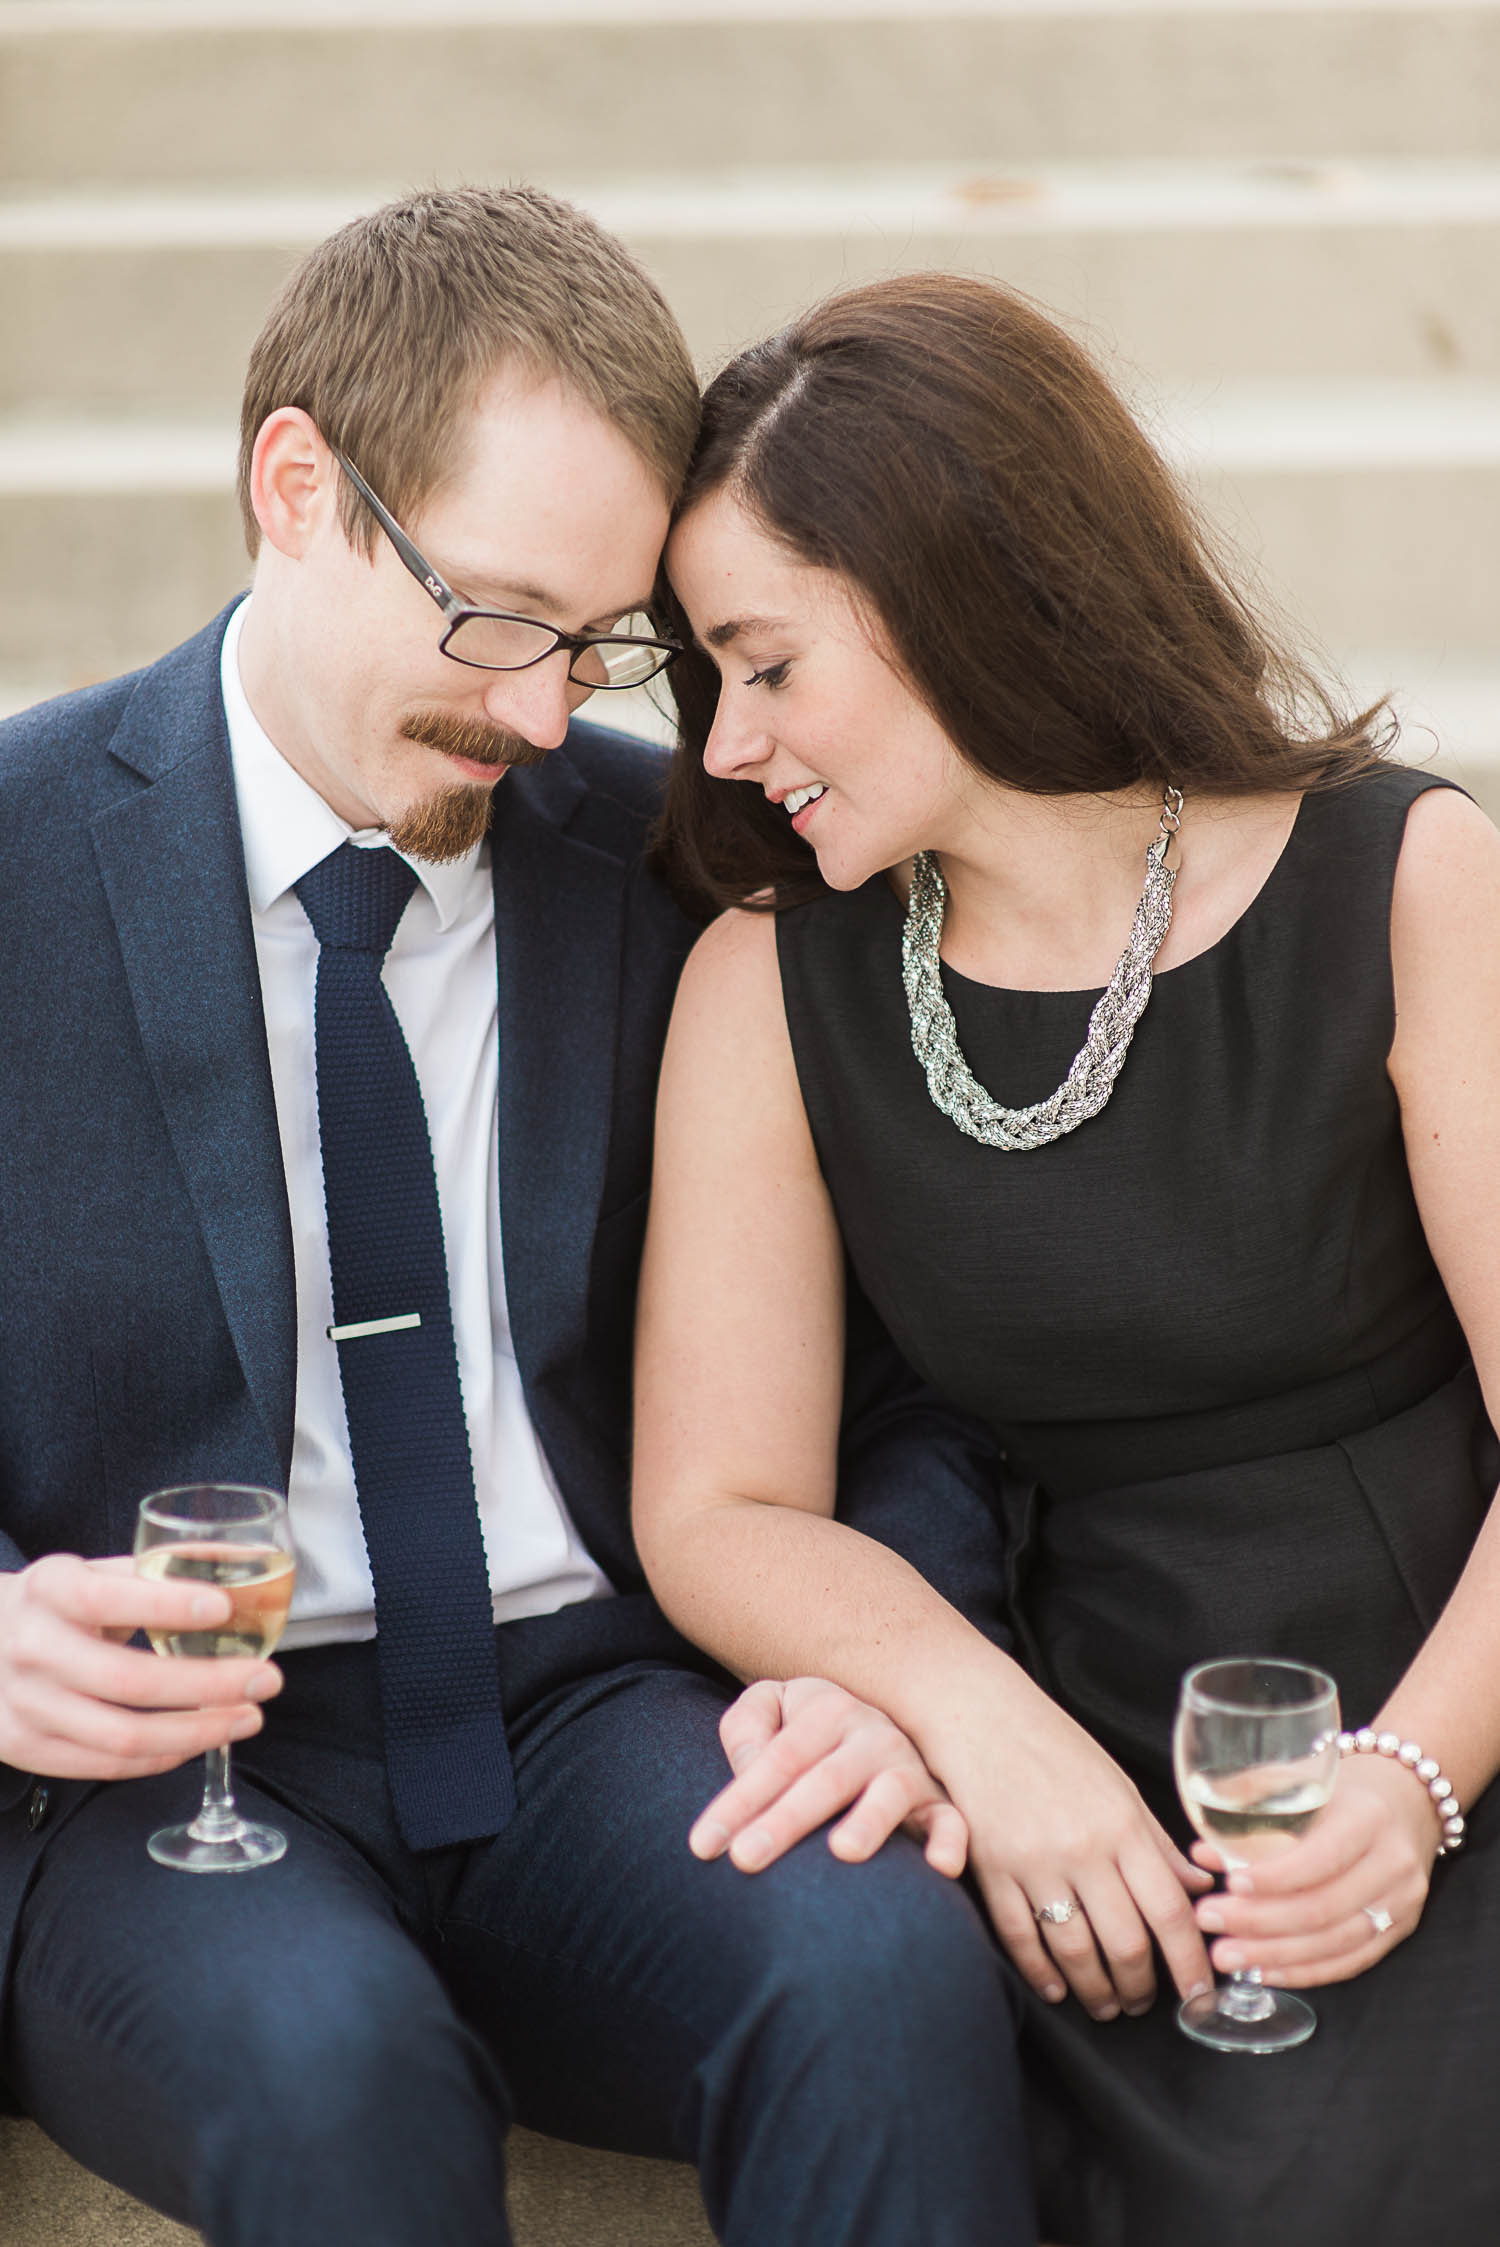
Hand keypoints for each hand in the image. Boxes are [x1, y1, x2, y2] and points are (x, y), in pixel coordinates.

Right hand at [0, 1554, 281, 1781]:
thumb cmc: (59, 1605)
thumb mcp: (97, 1572)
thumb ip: (164, 1568)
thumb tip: (248, 1557)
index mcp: (51, 1590)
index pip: (108, 1600)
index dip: (168, 1606)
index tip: (224, 1608)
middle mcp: (32, 1649)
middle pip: (129, 1680)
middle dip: (209, 1684)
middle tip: (265, 1679)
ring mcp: (25, 1706)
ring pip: (122, 1736)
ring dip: (197, 1732)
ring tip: (247, 1718)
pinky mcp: (27, 1747)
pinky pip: (105, 1765)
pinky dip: (162, 1757)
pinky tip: (199, 1739)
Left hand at [688, 1677, 969, 1877]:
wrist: (874, 1723)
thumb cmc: (805, 1729)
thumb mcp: (770, 1708)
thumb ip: (746, 1730)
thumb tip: (746, 1770)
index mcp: (826, 1708)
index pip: (776, 1758)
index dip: (737, 1800)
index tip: (703, 1846)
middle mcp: (871, 1734)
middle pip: (823, 1780)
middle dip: (783, 1820)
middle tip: (745, 1859)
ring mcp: (907, 1768)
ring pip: (889, 1794)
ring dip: (868, 1821)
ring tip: (842, 1851)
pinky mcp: (938, 1803)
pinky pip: (951, 1822)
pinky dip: (950, 1842)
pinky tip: (940, 1868)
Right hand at [938, 1679, 1214, 2022]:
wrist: (979, 1713)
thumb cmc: (1054, 1745)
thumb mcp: (1118, 1785)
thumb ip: (1157, 1843)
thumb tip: (1198, 1890)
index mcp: (1123, 1825)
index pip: (1170, 1913)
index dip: (1189, 1965)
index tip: (1199, 1996)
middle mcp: (1083, 1848)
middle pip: (1125, 1943)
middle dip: (1140, 1987)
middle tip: (1145, 2003)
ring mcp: (1034, 1862)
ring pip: (1074, 1951)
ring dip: (1095, 1991)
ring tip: (1105, 2004)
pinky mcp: (992, 1869)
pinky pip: (1021, 1939)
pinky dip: (1042, 1973)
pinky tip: (1056, 1988)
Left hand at [1190, 1752, 1438, 1987]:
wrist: (1407, 1798)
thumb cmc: (1342, 1787)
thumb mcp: (1300, 1777)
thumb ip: (1250, 1808)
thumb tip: (1202, 1853)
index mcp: (1368, 1817)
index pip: (1321, 1856)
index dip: (1274, 1877)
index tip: (1229, 1883)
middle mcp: (1392, 1862)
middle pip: (1324, 1907)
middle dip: (1260, 1922)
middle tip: (1211, 1921)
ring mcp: (1402, 1901)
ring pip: (1336, 1942)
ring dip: (1275, 1955)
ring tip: (1227, 1954)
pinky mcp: (1402, 1929)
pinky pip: (1352, 1962)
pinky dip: (1306, 1971)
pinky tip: (1265, 1972)